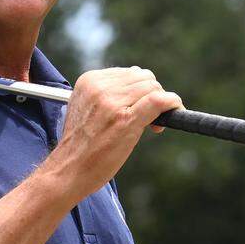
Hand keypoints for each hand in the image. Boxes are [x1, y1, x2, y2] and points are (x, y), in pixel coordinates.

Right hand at [45, 66, 182, 199]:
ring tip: (153, 124)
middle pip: (144, 78)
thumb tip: (138, 85)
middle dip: (152, 95)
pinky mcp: (126, 120)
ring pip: (153, 88)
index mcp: (89, 81)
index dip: (141, 89)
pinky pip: (159, 100)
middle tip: (149, 118)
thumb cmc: (80, 145)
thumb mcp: (85, 108)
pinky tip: (176, 110)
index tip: (138, 107)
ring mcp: (112, 103)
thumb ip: (105, 94)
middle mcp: (99, 88)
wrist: (68, 170)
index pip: (129, 73)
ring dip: (162, 103)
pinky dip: (173, 103)